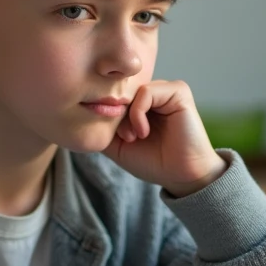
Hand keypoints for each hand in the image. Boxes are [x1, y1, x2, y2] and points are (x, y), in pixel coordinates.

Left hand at [102, 80, 226, 196]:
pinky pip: (146, 92)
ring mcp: (166, 90)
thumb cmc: (154, 162)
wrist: (182, 175)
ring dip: (127, 116)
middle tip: (126, 138)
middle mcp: (154, 93)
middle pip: (121, 91)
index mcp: (143, 103)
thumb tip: (83, 112)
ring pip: (131, 90)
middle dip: (117, 115)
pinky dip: (138, 113)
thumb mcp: (118, 145)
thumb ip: (102, 128)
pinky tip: (144, 131)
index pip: (115, 95)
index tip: (118, 138)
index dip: (110, 114)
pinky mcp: (178, 91)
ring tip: (135, 136)